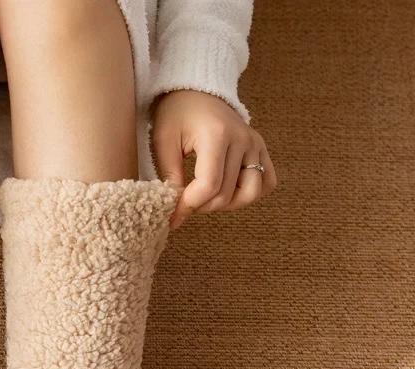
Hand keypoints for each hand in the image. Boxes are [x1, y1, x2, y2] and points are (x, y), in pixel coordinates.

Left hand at [151, 89, 277, 230]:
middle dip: (201, 207)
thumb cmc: (177, 113)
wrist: (197, 90)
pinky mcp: (261, 149)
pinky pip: (267, 182)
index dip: (189, 206)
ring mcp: (255, 145)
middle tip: (184, 204)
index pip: (209, 186)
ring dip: (225, 205)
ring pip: (249, 194)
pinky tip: (228, 191)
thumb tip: (175, 213)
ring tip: (205, 197)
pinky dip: (249, 194)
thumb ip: (169, 177)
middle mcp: (242, 140)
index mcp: (217, 135)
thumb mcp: (164, 141)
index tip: (173, 215)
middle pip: (226, 194)